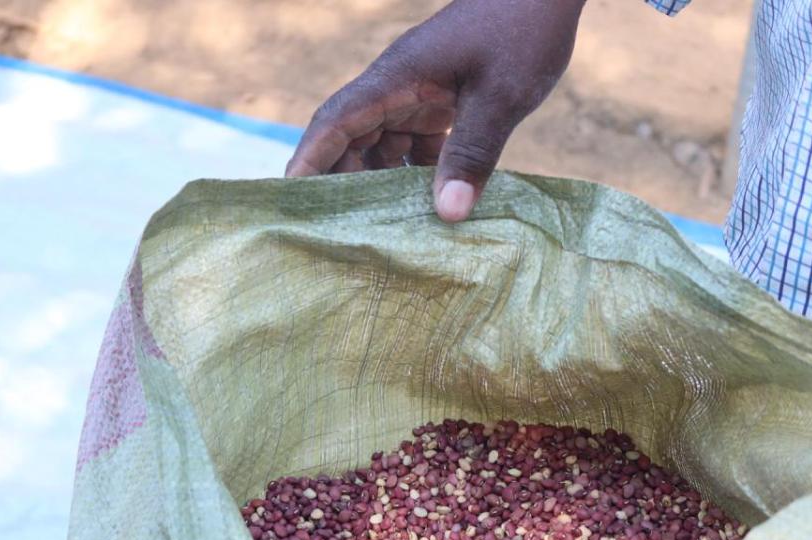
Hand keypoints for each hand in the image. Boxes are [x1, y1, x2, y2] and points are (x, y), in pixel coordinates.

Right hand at [285, 0, 584, 221]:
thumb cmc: (522, 30)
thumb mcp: (500, 96)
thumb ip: (472, 153)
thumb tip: (448, 213)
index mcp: (396, 78)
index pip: (336, 122)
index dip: (310, 161)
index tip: (289, 201)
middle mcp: (397, 86)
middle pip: (350, 139)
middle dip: (341, 184)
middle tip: (336, 236)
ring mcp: (418, 93)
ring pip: (381, 145)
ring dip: (379, 185)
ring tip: (379, 234)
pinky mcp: (441, 101)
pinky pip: (414, 145)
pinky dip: (416, 176)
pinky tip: (427, 210)